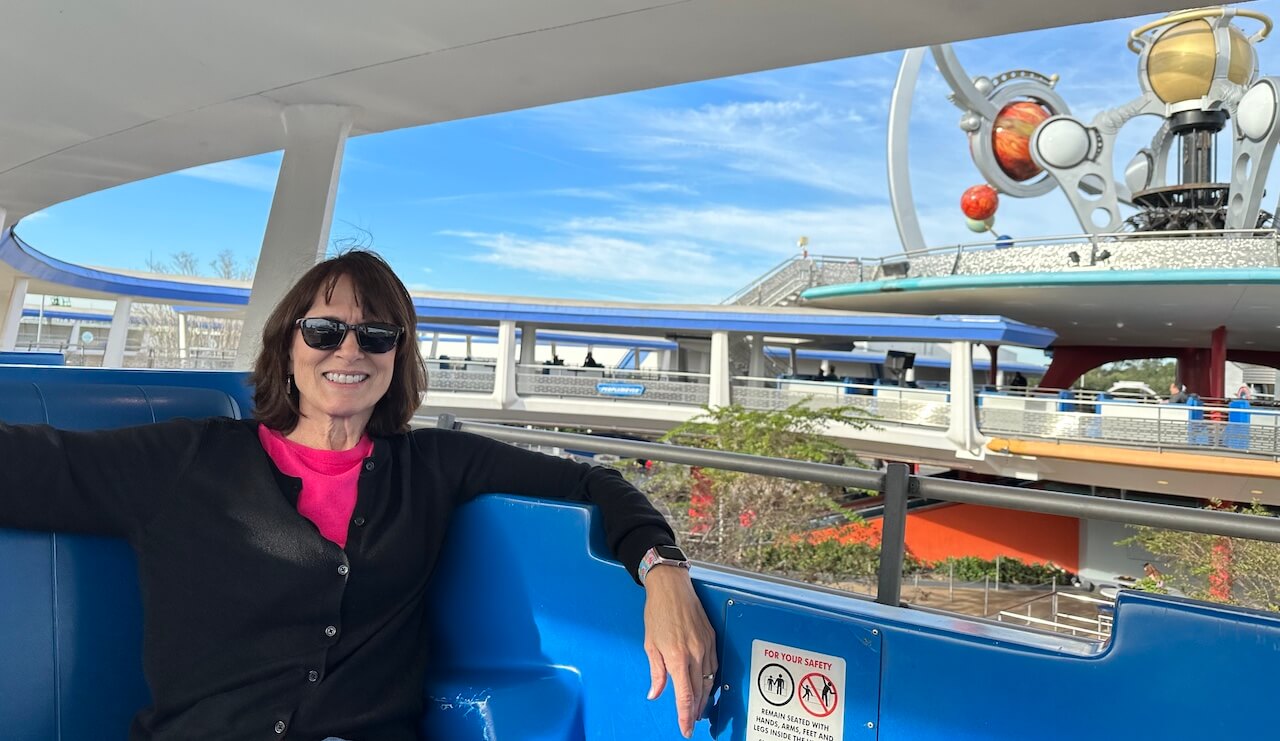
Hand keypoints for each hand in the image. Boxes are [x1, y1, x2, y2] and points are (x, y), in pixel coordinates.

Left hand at [643, 564, 716, 738]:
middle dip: (696, 711)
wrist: (672, 587)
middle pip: (700, 692)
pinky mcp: (712, 638)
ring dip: (705, 698)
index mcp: (677, 657)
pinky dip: (710, 680)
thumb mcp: (650, 644)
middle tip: (691, 722)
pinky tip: (706, 686)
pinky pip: (714, 666)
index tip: (685, 728)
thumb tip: (655, 693)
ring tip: (699, 709)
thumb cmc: (658, 612)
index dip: (685, 716)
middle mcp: (694, 654)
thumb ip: (656, 672)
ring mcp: (706, 646)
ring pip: (710, 681)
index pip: (685, 696)